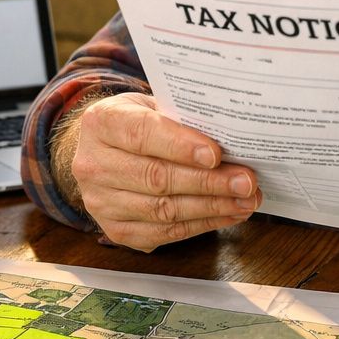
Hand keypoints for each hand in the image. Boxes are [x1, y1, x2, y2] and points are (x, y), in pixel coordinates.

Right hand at [67, 92, 261, 251]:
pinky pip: (164, 233)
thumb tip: (231, 136)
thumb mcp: (152, 105)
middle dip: (208, 182)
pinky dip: (202, 225)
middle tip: (246, 181)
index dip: (180, 146)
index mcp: (101, 123)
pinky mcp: (115, 230)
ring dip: (212, 207)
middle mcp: (92, 165)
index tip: (215, 154)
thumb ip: (182, 117)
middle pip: (156, 177)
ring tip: (246, 200)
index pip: (141, 134)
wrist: (105, 150)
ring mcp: (100, 202)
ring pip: (163, 210)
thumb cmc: (138, 123)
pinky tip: (228, 214)